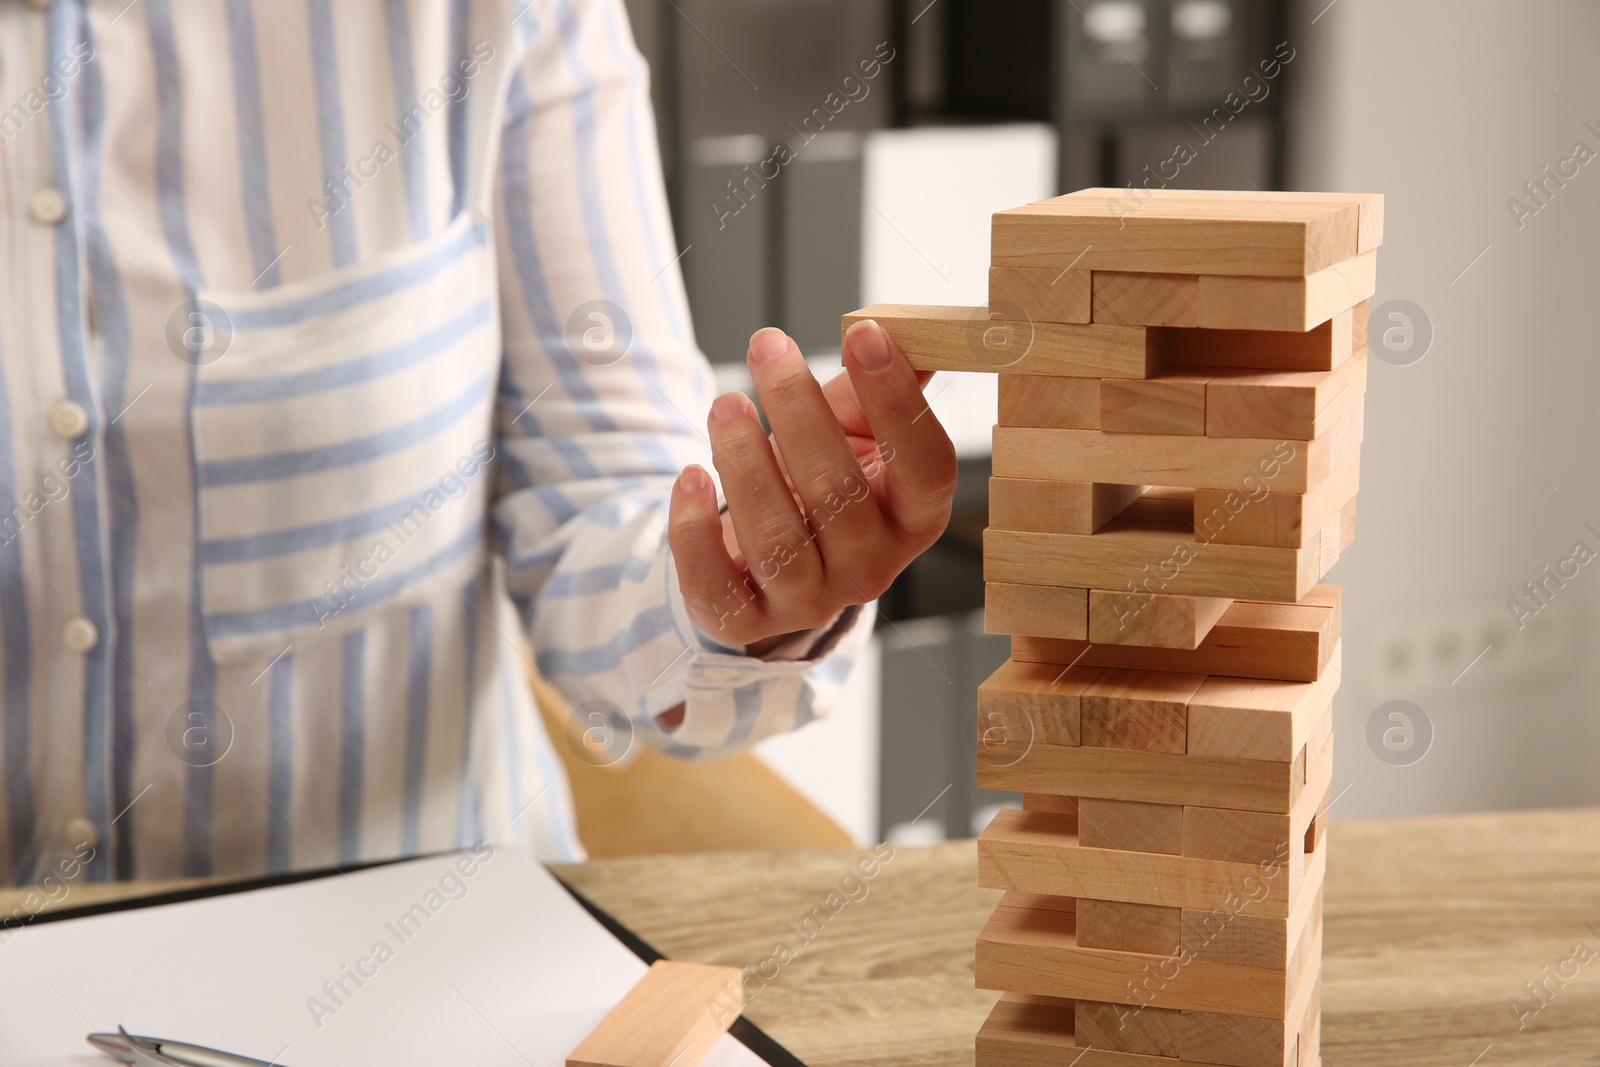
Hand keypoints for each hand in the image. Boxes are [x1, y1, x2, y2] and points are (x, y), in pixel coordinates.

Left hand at [669, 321, 957, 655]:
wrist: (768, 556)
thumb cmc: (818, 480)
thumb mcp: (857, 432)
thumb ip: (879, 386)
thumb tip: (898, 326)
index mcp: (915, 518)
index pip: (927, 465)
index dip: (899, 401)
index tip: (864, 334)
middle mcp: (872, 568)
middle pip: (839, 492)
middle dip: (799, 411)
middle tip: (767, 349)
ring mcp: (809, 601)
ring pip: (776, 538)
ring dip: (744, 461)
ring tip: (725, 404)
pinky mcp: (746, 621)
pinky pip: (717, 586)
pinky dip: (695, 531)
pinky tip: (690, 476)